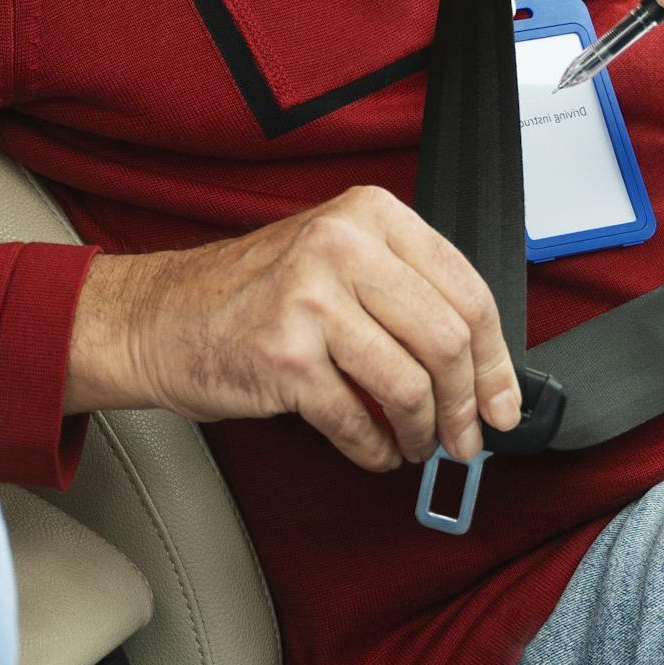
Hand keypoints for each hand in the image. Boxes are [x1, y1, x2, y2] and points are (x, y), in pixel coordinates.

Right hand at [68, 187, 522, 472]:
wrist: (159, 317)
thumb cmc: (251, 295)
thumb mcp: (334, 259)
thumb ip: (405, 292)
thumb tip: (482, 369)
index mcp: (369, 214)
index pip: (467, 288)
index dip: (495, 359)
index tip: (504, 402)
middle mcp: (342, 244)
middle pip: (446, 339)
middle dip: (467, 405)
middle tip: (467, 438)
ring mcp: (310, 298)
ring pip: (409, 384)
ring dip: (423, 432)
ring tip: (416, 445)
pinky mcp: (283, 355)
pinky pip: (358, 420)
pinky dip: (375, 449)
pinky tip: (375, 450)